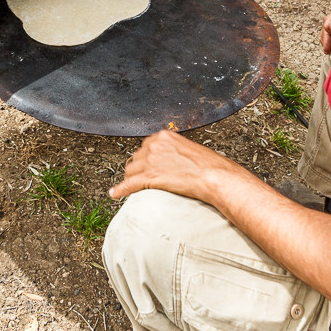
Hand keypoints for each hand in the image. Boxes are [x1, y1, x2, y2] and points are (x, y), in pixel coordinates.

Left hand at [109, 130, 243, 202]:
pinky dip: (120, 190)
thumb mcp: (190, 150)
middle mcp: (154, 145)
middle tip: (144, 179)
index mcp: (164, 136)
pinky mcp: (149, 176)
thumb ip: (175, 152)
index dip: (146, 159)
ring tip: (137, 188)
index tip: (148, 166)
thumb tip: (170, 161)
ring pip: (131, 171)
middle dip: (139, 169)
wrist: (215, 176)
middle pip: (136, 158)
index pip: (145, 147)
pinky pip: (129, 184)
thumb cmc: (209, 166)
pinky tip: (115, 194)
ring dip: (133, 179)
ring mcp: (150, 160)